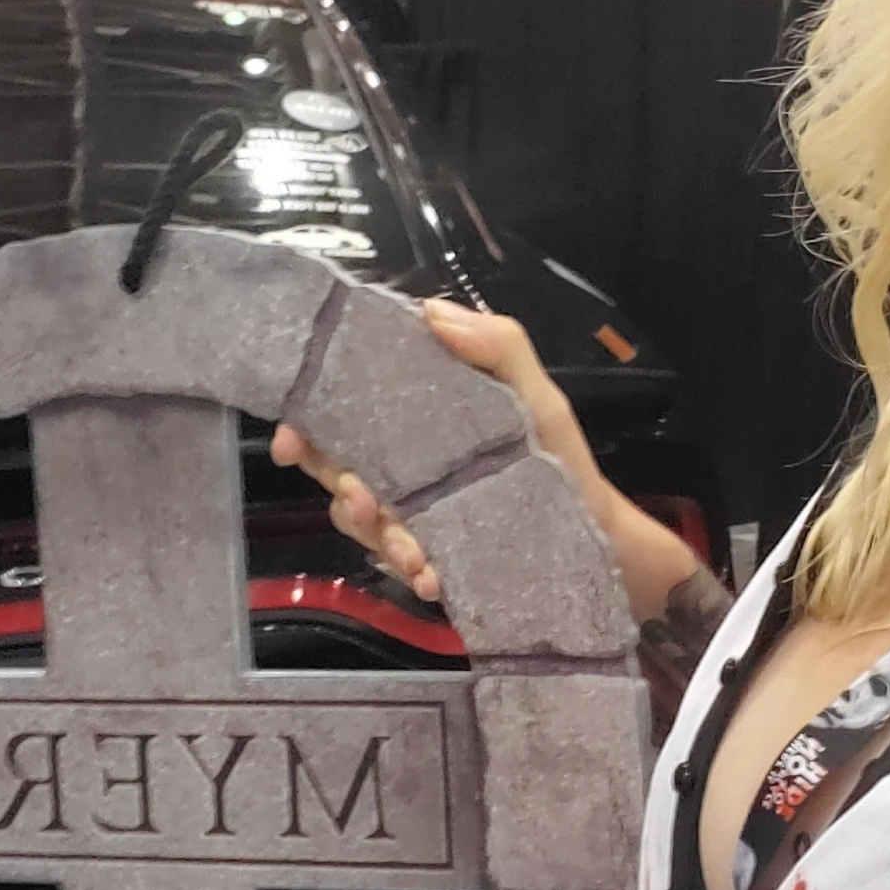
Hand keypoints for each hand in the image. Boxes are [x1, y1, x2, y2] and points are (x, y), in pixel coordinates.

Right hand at [269, 298, 617, 603]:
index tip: (295, 438)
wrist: (595, 529)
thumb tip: (434, 314)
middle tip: (363, 497)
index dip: (308, 422)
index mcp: (418, 420)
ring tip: (412, 549)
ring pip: (364, 523)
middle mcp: (404, 467)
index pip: (345, 412)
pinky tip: (432, 576)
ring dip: (378, 535)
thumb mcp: (536, 396)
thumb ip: (499, 347)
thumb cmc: (558, 456)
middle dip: (336, 485)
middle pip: (337, 470)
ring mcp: (414, 514)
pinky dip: (414, 571)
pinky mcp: (432, 556)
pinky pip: (404, 565)